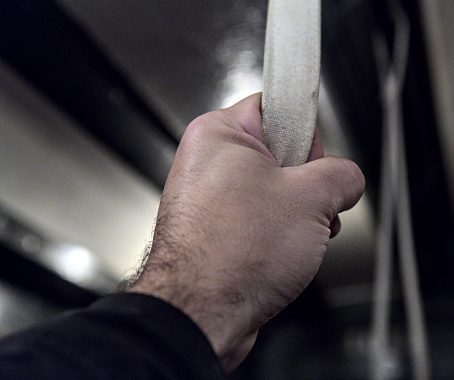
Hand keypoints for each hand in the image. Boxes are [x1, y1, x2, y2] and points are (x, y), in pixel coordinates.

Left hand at [128, 93, 364, 371]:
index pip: (276, 106)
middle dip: (306, 184)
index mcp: (218, 134)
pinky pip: (258, 220)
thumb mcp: (311, 198)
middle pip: (279, 154)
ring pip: (272, 192)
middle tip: (309, 205)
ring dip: (298, 216)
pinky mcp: (215, 231)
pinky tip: (282, 255)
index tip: (317, 154)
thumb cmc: (232, 254)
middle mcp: (207, 164)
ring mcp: (209, 200)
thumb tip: (347, 178)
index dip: (305, 131)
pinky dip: (278, 235)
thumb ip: (341, 175)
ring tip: (295, 237)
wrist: (200, 315)